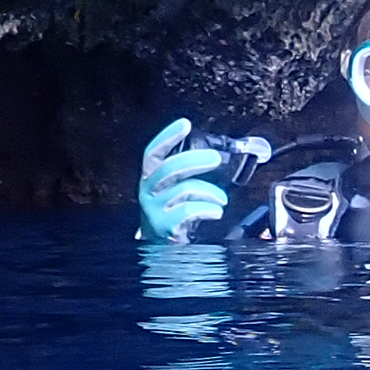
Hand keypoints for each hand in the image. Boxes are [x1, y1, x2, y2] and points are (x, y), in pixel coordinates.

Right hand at [138, 117, 227, 240]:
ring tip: (221, 199)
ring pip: (185, 189)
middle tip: (215, 159)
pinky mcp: (165, 225)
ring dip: (210, 192)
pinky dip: (208, 208)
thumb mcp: (172, 189)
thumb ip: (184, 173)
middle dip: (195, 160)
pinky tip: (215, 211)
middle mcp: (148, 191)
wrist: (160, 245)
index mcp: (150, 177)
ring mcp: (154, 209)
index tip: (185, 124)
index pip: (153, 152)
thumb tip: (211, 156)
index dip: (168, 137)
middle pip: (169, 168)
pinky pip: (189, 210)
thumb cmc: (171, 212)